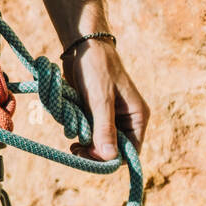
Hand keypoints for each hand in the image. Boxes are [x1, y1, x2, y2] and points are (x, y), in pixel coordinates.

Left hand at [62, 39, 148, 161]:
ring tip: (71, 127)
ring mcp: (109, 116)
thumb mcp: (100, 100)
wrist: (82, 47)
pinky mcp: (93, 111)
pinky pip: (86, 129)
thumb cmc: (96, 70)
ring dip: (82, 137)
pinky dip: (76, 127)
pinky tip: (68, 119)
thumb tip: (110, 158)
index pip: (130, 152)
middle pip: (111, 149)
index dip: (110, 158)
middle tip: (74, 147)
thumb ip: (104, 129)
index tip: (89, 156)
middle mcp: (126, 120)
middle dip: (93, 150)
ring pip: (96, 140)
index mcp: (137, 118)